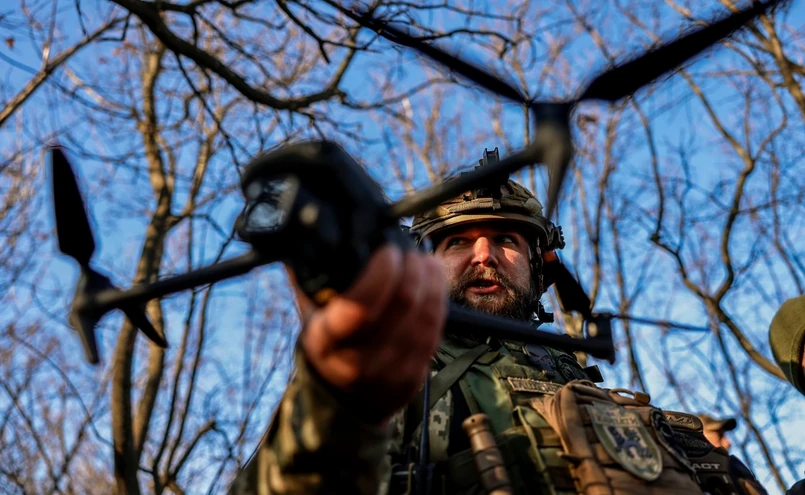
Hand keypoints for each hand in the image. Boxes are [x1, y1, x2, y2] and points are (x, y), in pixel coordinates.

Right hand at [299, 244, 446, 423]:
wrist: (343, 395)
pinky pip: (435, 329)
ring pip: (425, 315)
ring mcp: (388, 373)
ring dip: (430, 278)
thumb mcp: (310, 311)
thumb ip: (313, 274)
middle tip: (408, 250)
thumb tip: (321, 234)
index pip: (360, 305)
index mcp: (326, 340)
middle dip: (412, 267)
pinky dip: (438, 297)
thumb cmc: (329, 340)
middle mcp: (356, 362)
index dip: (382, 272)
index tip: (387, 250)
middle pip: (402, 303)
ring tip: (423, 259)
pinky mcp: (413, 377)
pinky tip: (433, 279)